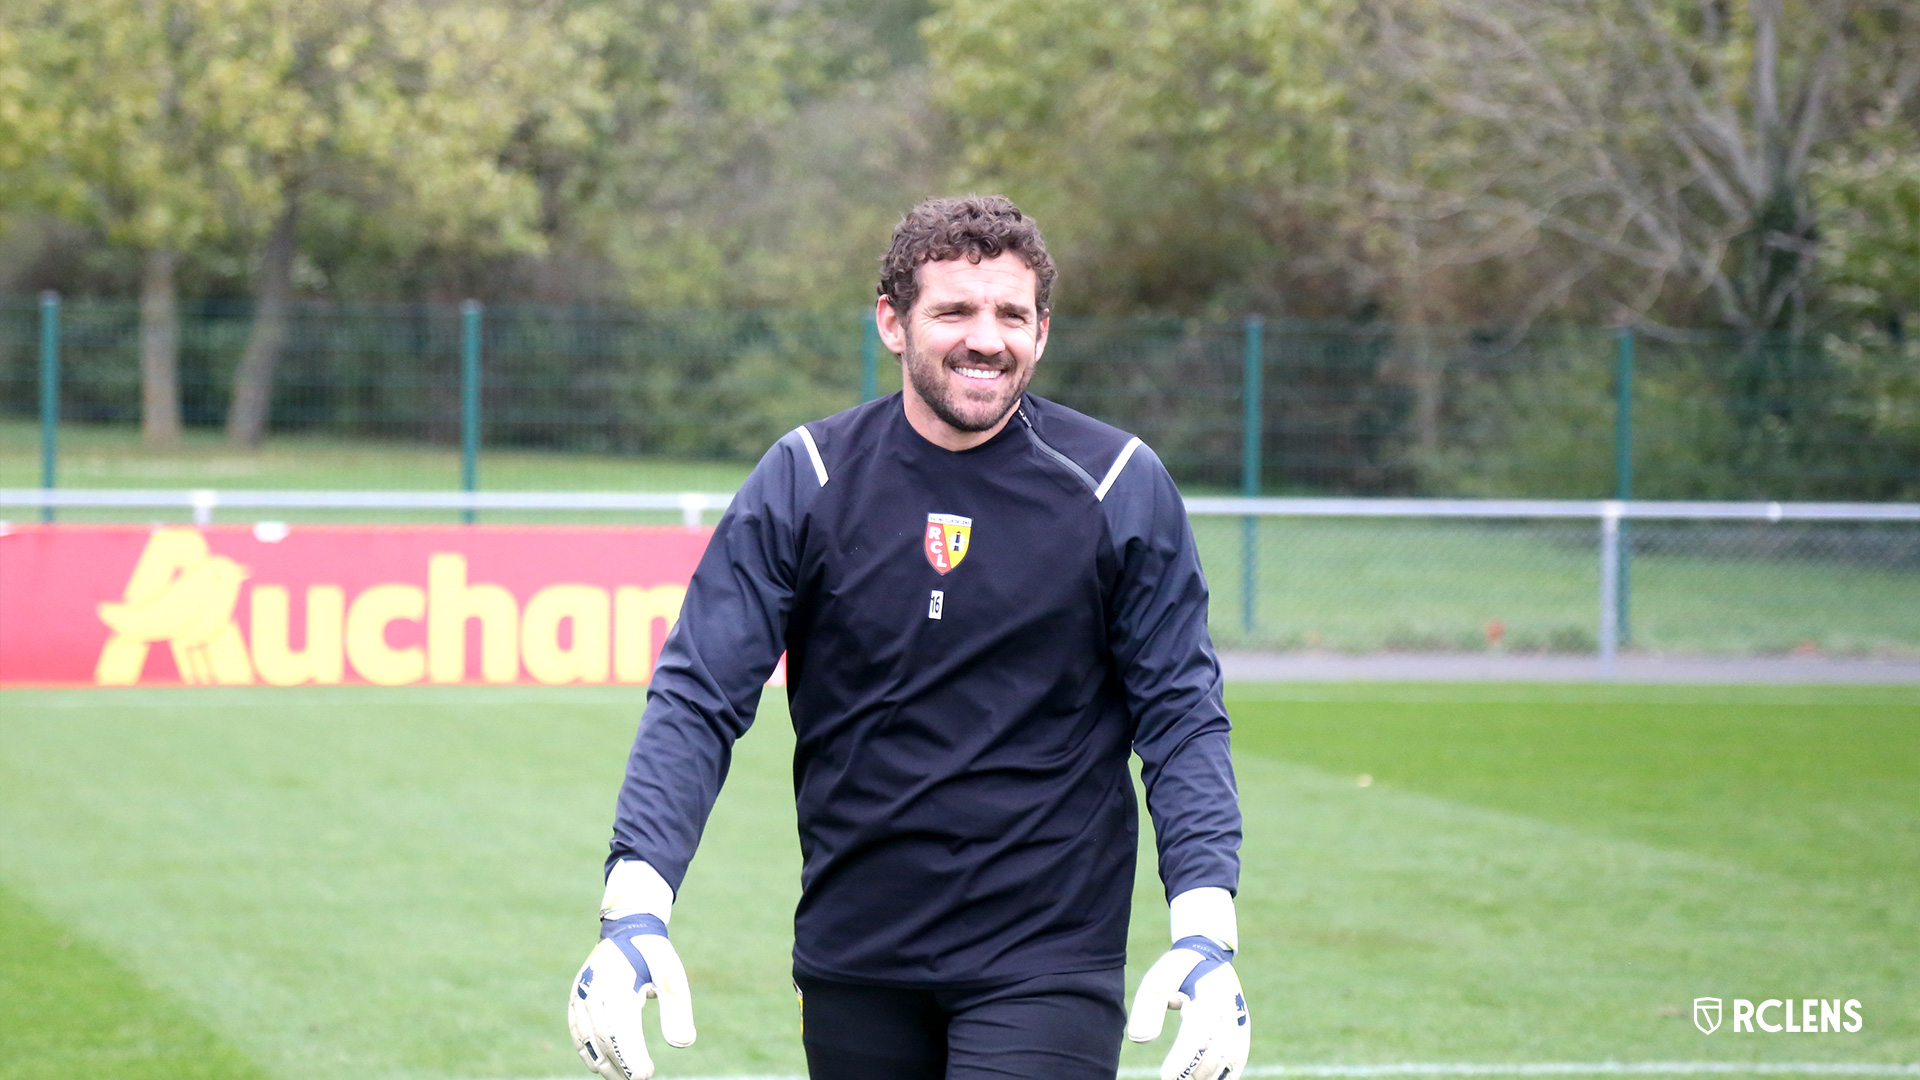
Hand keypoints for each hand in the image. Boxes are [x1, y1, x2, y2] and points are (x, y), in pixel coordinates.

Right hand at [568, 914, 695, 1079]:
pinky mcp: (575, 999)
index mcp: (616, 985)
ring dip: (604, 1064)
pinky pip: (577, 1033)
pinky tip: (603, 1066)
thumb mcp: (672, 975)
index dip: (631, 1058)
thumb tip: (683, 1044)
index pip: (620, 1031)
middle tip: (639, 1079)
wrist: (628, 929)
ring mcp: (580, 995)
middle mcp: (592, 992)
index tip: (646, 1074)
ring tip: (625, 1078)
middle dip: (620, 1066)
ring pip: (586, 1040)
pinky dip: (588, 1052)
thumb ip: (677, 1008)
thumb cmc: (653, 955)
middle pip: (602, 1040)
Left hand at [1126, 934, 1249, 1079]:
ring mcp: (1240, 1023)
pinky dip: (1224, 1075)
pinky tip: (1204, 1078)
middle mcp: (1230, 1010)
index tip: (1165, 1076)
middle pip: (1216, 1051)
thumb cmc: (1178, 971)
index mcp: (1209, 995)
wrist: (1208, 957)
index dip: (1183, 1057)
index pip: (1197, 1032)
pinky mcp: (1243, 1033)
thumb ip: (1147, 1006)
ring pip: (1229, 1059)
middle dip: (1194, 1071)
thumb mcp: (1158, 980)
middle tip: (1172, 1079)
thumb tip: (1139, 1039)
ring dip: (1208, 1075)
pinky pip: (1237, 1061)